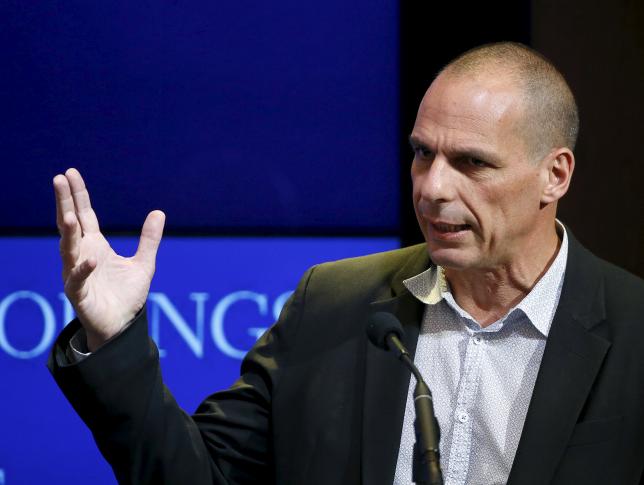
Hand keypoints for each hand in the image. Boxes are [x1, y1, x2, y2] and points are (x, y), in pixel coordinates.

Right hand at [53, 168, 164, 350]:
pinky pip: (78, 279)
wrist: (122, 326)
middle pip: (70, 224)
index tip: (70, 173)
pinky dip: (82, 269)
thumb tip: (159, 212)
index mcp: (95, 245)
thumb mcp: (144, 263)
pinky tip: (89, 259)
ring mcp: (77, 274)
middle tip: (58, 179)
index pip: (84, 215)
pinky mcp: (79, 294)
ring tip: (68, 215)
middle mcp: (81, 256)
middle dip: (64, 202)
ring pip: (68, 250)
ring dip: (67, 233)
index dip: (77, 195)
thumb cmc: (127, 295)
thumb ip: (149, 239)